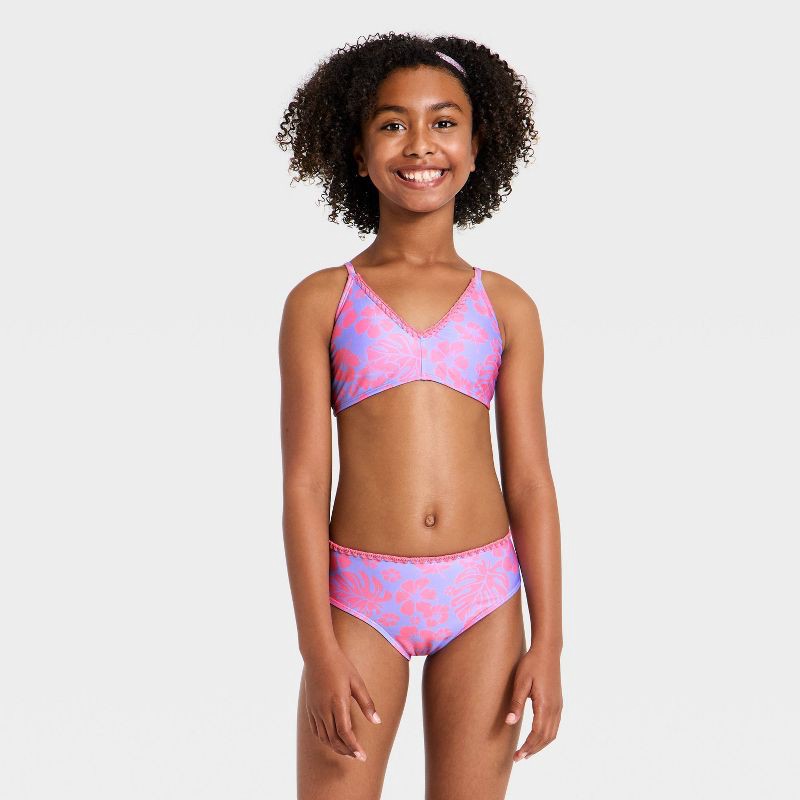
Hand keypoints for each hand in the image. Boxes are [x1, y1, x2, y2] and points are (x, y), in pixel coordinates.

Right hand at [303, 645, 381, 761]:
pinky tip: (332, 740)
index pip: (345, 733)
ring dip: (336, 747)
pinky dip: (324, 739)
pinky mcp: (310, 708)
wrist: (318, 654)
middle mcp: (324, 709)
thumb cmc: (340, 665)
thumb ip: (366, 703)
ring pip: (324, 737)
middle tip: (358, 756)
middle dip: (346, 751)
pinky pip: (316, 730)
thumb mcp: (357, 682)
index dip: (354, 747)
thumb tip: (377, 721)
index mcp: (338, 703)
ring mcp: (315, 709)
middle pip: (334, 739)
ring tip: (347, 751)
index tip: (362, 756)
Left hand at [505, 642, 562, 761]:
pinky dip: (546, 736)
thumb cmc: (531, 664)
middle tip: (519, 758)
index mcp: (545, 705)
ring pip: (552, 734)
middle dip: (533, 750)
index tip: (517, 756)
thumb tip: (509, 722)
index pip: (537, 734)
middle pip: (546, 738)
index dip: (527, 747)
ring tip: (527, 751)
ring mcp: (558, 706)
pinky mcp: (558, 702)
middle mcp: (555, 708)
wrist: (547, 650)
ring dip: (540, 745)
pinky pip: (555, 726)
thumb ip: (516, 703)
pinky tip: (537, 737)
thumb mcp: (521, 682)